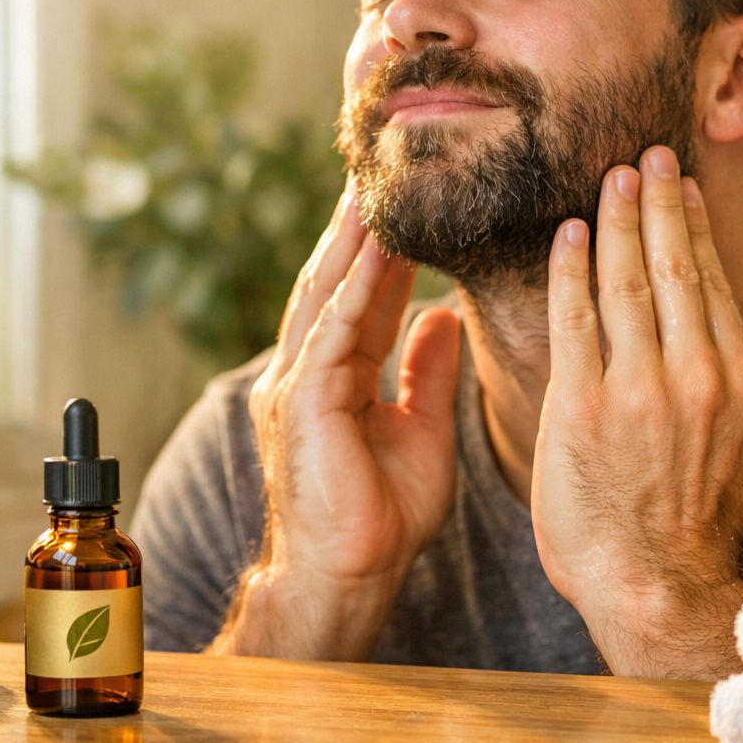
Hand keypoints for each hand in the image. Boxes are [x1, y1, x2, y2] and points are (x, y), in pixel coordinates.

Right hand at [213, 183, 462, 660]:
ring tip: (375, 184)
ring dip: (352, 238)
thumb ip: (426, 372)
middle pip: (336, 279)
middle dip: (358, 223)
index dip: (384, 246)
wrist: (348, 578)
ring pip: (328, 293)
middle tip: (381, 163)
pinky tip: (375, 250)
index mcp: (338, 374)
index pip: (364, 293)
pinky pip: (333, 332)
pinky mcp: (304, 404)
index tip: (410, 196)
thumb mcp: (422, 430)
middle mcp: (310, 368)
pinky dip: (355, 287)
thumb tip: (443, 316)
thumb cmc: (380, 516)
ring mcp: (298, 384)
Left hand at [531, 146, 742, 678]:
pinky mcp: (581, 404)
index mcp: (736, 379)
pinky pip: (575, 317)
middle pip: (671, 265)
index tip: (680, 185)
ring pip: (625, 280)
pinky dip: (572, 269)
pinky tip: (568, 233)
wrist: (655, 588)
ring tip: (612, 178)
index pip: (712, 281)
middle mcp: (692, 372)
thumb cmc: (704, 524)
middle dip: (657, 202)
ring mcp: (636, 386)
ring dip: (616, 220)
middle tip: (646, 154)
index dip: (692, 224)